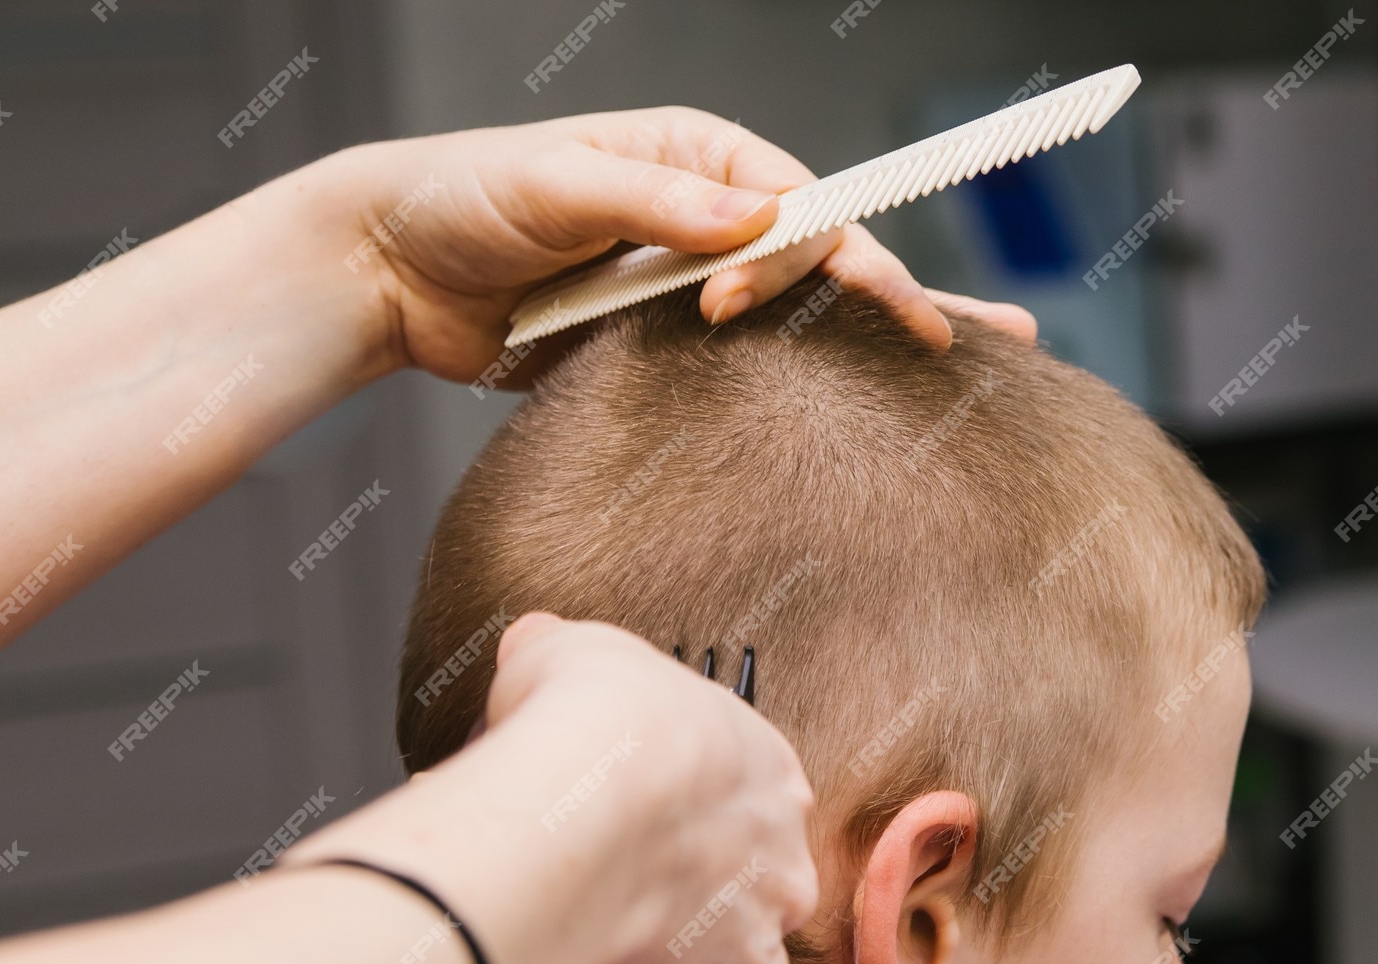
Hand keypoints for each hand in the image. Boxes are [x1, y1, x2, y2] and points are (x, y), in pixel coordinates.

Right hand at [293, 614, 817, 963]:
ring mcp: (741, 958)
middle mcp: (777, 872)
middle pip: (738, 906)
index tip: (634, 835)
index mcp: (766, 779)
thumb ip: (567, 659)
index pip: (741, 811)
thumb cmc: (593, 719)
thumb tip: (537, 649)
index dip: (685, 826)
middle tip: (604, 912)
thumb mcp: (576, 651)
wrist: (588, 794)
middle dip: (683, 916)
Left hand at [314, 107, 1037, 383]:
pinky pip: (756, 361)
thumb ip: (652, 202)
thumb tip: (757, 222)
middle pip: (829, 253)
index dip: (794, 255)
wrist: (390, 272)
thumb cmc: (460, 199)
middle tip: (958, 340)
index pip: (792, 205)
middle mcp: (711, 214)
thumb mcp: (553, 183)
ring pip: (811, 307)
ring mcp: (697, 282)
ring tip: (986, 347)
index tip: (734, 303)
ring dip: (889, 324)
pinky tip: (878, 393)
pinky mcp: (671, 345)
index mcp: (696, 156)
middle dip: (896, 290)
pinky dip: (821, 373)